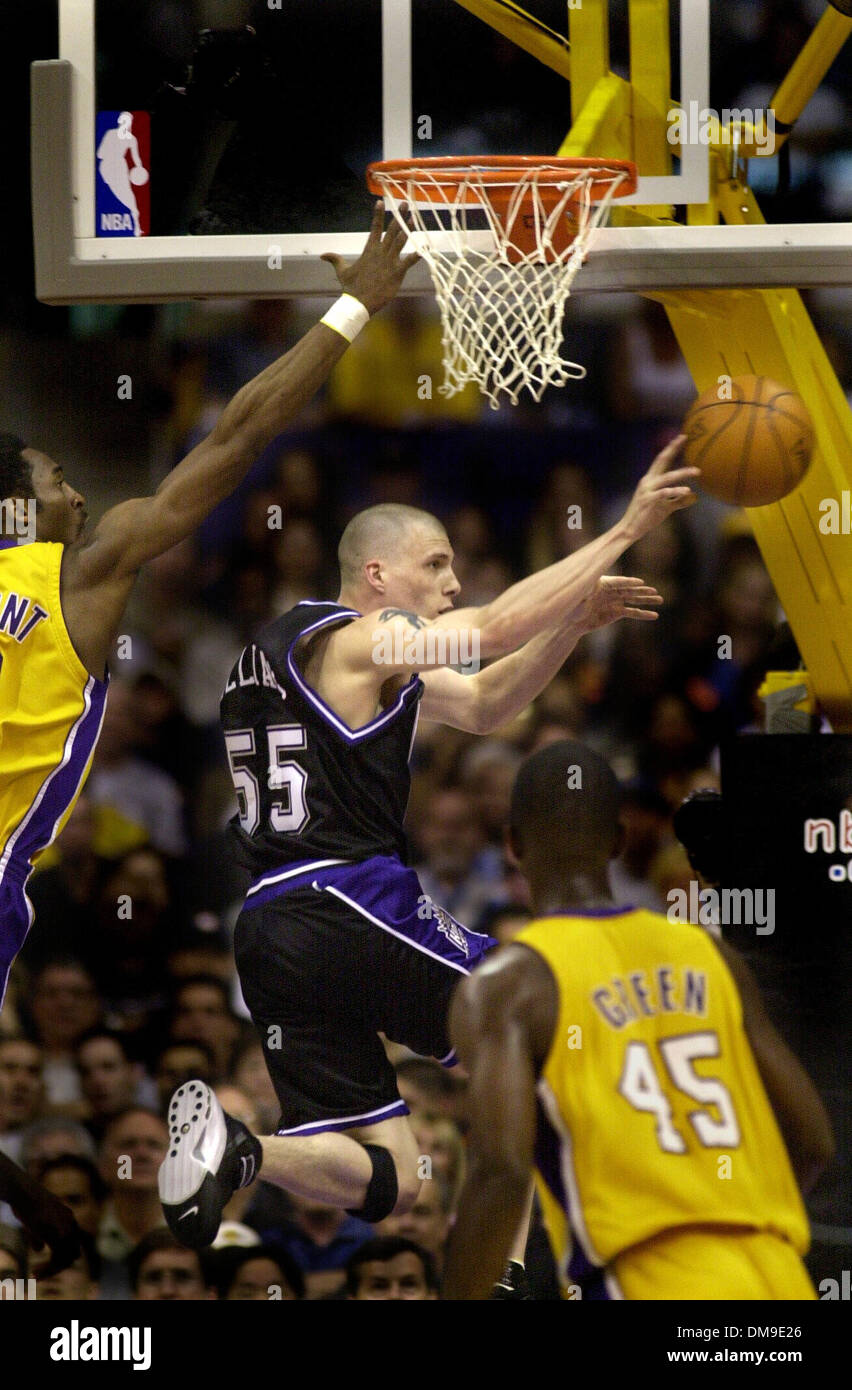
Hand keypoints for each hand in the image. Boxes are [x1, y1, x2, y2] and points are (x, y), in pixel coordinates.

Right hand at [2, 1158, 82, 1276]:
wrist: (23, 1191)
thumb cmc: (25, 1202)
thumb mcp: (35, 1219)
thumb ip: (41, 1234)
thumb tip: (40, 1249)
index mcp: (68, 1217)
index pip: (72, 1243)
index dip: (60, 1257)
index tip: (46, 1265)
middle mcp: (70, 1224)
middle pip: (72, 1253)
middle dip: (57, 1267)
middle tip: (40, 1274)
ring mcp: (65, 1229)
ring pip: (65, 1259)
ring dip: (51, 1271)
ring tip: (36, 1275)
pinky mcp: (56, 1234)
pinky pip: (57, 1259)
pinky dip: (48, 1270)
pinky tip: (34, 1272)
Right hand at [320, 200, 419, 314]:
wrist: (358, 303)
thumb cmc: (350, 288)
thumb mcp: (342, 271)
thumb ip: (335, 260)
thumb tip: (322, 255)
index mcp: (369, 250)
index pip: (374, 228)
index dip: (378, 214)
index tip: (380, 202)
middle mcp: (380, 252)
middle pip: (391, 230)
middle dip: (398, 215)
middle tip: (405, 203)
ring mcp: (389, 262)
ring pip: (401, 241)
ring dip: (408, 229)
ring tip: (414, 218)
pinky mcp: (396, 273)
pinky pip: (408, 262)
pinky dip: (416, 255)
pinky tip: (424, 248)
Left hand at [574, 575, 663, 631]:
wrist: (571, 622)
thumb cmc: (571, 607)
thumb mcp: (577, 598)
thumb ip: (586, 592)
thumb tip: (590, 587)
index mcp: (603, 583)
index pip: (619, 582)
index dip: (629, 582)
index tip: (640, 582)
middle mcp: (611, 591)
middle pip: (629, 590)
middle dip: (642, 591)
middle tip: (655, 591)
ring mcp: (615, 601)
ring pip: (634, 600)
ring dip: (647, 601)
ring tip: (660, 600)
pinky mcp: (616, 613)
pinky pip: (632, 612)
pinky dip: (643, 614)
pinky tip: (654, 615)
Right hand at [620, 435, 698, 541]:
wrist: (630, 529)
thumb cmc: (646, 518)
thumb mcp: (664, 507)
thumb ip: (678, 500)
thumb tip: (692, 496)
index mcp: (650, 480)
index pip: (661, 460)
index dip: (671, 448)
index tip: (682, 437)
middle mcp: (647, 481)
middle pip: (661, 460)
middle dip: (673, 448)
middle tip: (684, 437)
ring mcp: (647, 490)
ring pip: (667, 477)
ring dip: (683, 473)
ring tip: (697, 471)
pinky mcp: (648, 501)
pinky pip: (664, 493)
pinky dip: (676, 491)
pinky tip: (687, 490)